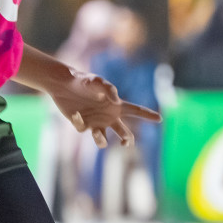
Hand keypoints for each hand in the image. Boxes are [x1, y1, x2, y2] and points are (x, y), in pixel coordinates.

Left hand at [47, 70, 161, 148]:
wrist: (62, 84)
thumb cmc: (82, 80)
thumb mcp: (95, 81)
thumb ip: (107, 89)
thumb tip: (116, 100)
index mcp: (116, 104)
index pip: (135, 110)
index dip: (148, 115)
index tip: (160, 119)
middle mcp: (107, 115)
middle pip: (122, 131)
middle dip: (127, 139)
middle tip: (127, 142)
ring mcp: (94, 121)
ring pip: (102, 139)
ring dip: (101, 141)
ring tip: (99, 137)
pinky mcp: (81, 124)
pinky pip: (83, 129)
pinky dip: (80, 123)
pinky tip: (76, 114)